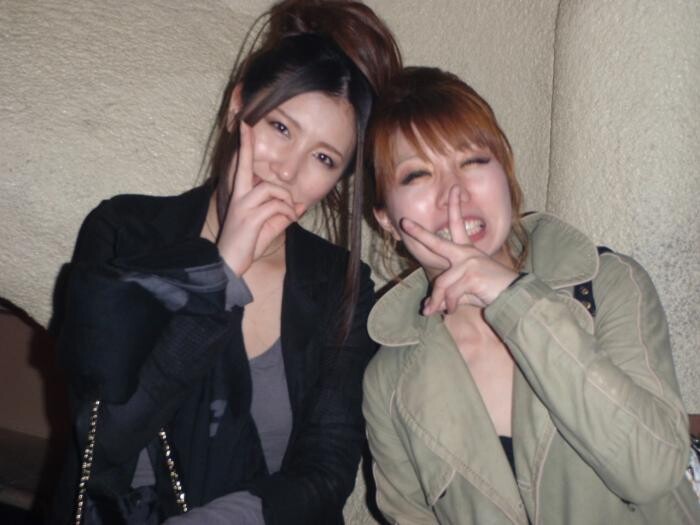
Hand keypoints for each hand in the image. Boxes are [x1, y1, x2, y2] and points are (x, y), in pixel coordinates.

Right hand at [217, 123, 303, 274]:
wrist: (228, 264)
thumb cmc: (246, 245)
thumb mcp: (269, 227)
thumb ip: (283, 214)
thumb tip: (301, 204)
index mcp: (241, 195)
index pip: (242, 165)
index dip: (244, 145)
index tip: (244, 124)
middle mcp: (239, 197)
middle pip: (252, 170)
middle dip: (264, 167)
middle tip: (271, 169)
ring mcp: (243, 207)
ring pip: (273, 191)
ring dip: (287, 202)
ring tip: (290, 214)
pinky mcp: (250, 219)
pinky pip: (276, 207)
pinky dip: (288, 213)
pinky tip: (289, 220)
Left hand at [400, 186, 518, 314]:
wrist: (513, 297)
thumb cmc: (490, 292)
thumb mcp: (466, 291)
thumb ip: (447, 295)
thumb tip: (429, 309)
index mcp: (467, 251)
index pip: (458, 225)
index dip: (455, 207)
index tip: (454, 190)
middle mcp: (466, 254)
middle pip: (437, 242)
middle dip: (420, 233)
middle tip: (405, 222)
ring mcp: (468, 263)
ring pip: (441, 283)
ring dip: (438, 301)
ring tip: (434, 311)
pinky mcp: (471, 276)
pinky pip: (450, 293)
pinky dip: (448, 305)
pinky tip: (451, 310)